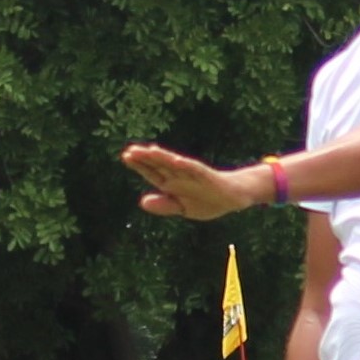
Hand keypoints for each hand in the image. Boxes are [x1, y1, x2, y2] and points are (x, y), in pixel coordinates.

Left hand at [122, 143, 266, 220]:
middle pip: (160, 164)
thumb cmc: (206, 201)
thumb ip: (164, 206)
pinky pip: (194, 169)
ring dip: (162, 157)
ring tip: (149, 151)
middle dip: (146, 158)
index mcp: (172, 183)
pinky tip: (174, 160)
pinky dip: (184, 165)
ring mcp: (193, 174)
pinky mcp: (206, 176)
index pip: (152, 171)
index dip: (139, 165)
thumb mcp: (182, 209)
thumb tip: (142, 201)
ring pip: (175, 164)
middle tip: (129, 150)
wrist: (233, 199)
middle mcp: (180, 175)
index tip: (126, 156)